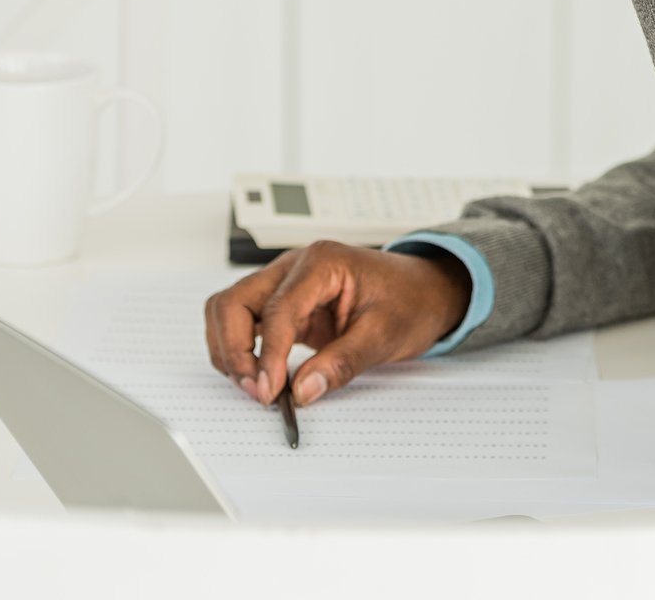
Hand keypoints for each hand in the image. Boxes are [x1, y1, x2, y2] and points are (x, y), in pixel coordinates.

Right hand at [203, 241, 471, 406]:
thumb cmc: (410, 300)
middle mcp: (294, 267)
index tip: (270, 391)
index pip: (277, 310)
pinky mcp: (283, 303)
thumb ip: (342, 363)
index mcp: (322, 263)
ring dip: (230, 349)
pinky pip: (244, 321)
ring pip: (229, 309)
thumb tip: (302, 391)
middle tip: (257, 391)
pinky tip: (260, 374)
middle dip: (235, 350)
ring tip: (256, 386)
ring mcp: (284, 282)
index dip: (269, 355)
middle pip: (235, 302)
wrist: (425, 290)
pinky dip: (240, 349)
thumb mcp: (384, 334)